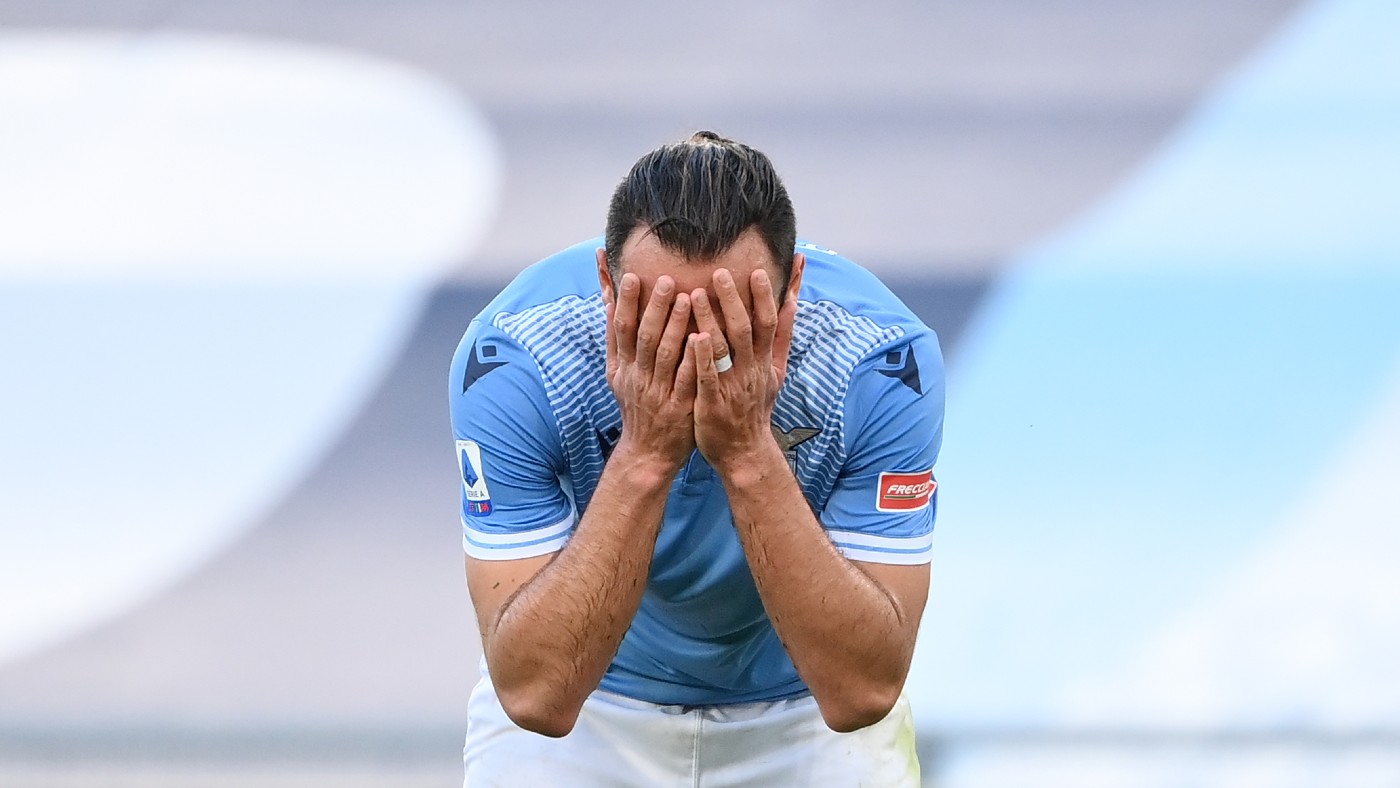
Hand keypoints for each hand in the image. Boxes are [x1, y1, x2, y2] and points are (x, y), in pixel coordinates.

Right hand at [606, 272, 696, 468]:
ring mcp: (659, 392)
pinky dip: (693, 359)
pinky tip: (704, 338)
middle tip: (667, 279)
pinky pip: (687, 379)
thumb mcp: (617, 374)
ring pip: (666, 354)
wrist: (647, 453)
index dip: (626, 302)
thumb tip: (607, 299)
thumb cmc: (636, 407)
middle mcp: (638, 377)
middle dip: (655, 307)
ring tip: (689, 298)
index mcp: (624, 367)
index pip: (622, 329)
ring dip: (676, 325)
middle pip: (644, 337)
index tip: (632, 275)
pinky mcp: (680, 406)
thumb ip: (614, 338)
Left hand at [689, 267, 793, 470]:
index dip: (765, 297)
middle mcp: (751, 371)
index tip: (758, 270)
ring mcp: (732, 387)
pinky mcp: (713, 404)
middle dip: (735, 300)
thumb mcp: (776, 371)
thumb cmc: (754, 407)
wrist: (744, 452)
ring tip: (696, 293)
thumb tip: (793, 300)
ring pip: (724, 349)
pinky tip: (694, 337)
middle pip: (747, 330)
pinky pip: (708, 377)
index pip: (769, 323)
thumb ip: (782, 336)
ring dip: (712, 320)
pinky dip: (703, 357)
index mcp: (764, 361)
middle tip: (720, 272)